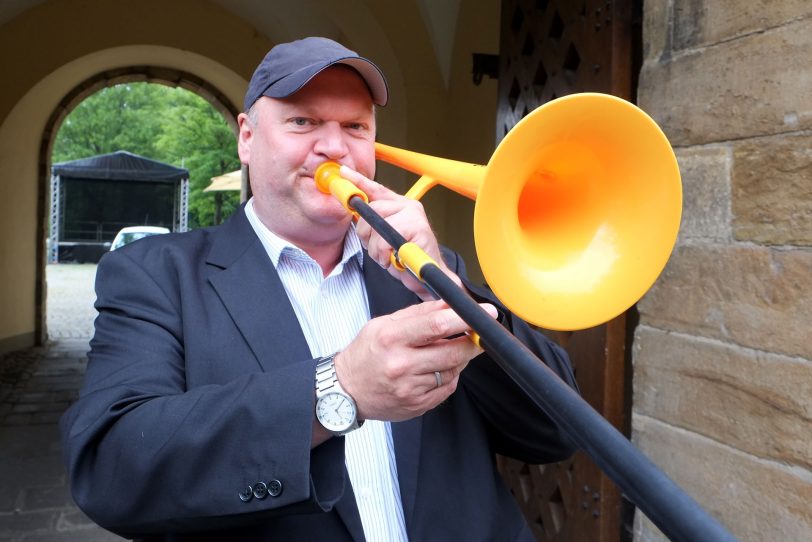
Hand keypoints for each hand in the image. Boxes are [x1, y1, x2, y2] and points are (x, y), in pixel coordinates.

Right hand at [333, 300, 496, 421]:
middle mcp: (401, 364)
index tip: (485, 313)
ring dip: (459, 358)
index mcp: (391, 338)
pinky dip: (449, 375)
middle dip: (472, 342)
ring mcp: (410, 388)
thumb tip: (451, 303)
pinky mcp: (417, 405)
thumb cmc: (366, 352)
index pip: (437, 325)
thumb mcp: (385, 324)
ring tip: (448, 350)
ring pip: (453, 370)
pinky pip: (447, 387)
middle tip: (478, 334)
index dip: (466, 318)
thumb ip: (420, 313)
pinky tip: (436, 369)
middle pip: (453, 352)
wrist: (346, 390)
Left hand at [339, 165, 462, 300]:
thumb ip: (373, 223)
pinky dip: (385, 254)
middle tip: (374, 248)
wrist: (426, 278)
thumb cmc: (406, 259)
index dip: (359, 181)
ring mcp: (415, 217)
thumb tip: (354, 211)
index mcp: (400, 206)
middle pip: (373, 209)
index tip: (344, 173)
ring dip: (376, 249)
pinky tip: (394, 260)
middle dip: (366, 233)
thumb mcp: (384, 238)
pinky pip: (386, 240)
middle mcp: (409, 207)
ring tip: (387, 257)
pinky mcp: (418, 229)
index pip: (377, 189)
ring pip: (377, 226)